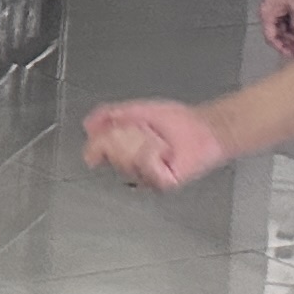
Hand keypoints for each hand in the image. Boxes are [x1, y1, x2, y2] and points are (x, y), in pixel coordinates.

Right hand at [84, 97, 231, 191]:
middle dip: (126, 135)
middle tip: (142, 129)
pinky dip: (153, 152)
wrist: (204, 128)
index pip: (97, 150)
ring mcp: (146, 176)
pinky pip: (145, 166)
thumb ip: (110, 114)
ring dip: (143, 141)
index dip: (99, 139)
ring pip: (127, 160)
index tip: (106, 130)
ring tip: (156, 139)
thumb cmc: (179, 122)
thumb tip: (88, 124)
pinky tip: (162, 149)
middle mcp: (132, 166)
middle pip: (111, 154)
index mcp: (124, 150)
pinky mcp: (161, 183)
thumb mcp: (137, 111)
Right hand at [259, 0, 293, 58]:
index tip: (290, 53)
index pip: (272, 38)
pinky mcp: (278, 5)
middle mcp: (267, 13)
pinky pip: (284, 21)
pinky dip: (292, 26)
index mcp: (267, 15)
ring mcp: (272, 9)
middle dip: (290, 42)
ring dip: (293, 34)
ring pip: (282, 28)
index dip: (282, 48)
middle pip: (277, 34)